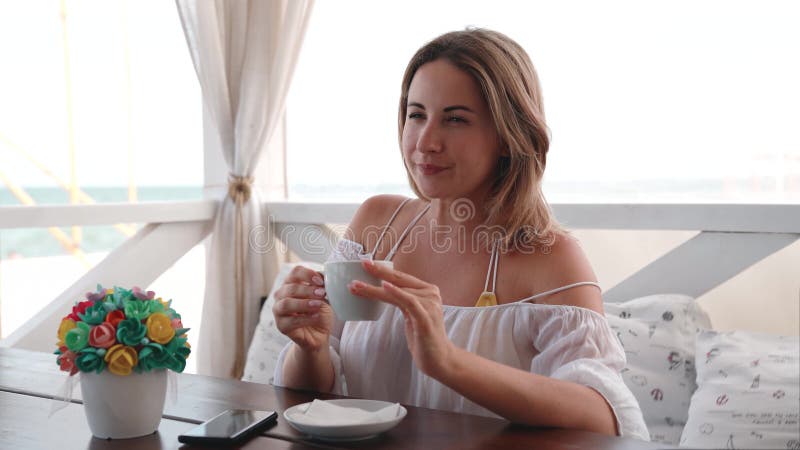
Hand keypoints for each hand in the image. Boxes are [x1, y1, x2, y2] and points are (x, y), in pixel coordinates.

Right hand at [273, 265, 334, 352]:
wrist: (319, 333)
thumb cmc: (319, 311)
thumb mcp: (324, 296)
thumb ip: (322, 285)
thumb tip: (324, 276)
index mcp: (292, 283)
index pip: (295, 272)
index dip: (307, 274)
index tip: (320, 281)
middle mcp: (282, 295)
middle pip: (290, 288)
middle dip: (307, 290)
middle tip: (322, 294)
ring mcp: (279, 310)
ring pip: (286, 304)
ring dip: (304, 304)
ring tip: (318, 305)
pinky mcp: (281, 326)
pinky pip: (290, 321)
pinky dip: (305, 318)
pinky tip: (316, 317)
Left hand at [349, 260, 455, 377]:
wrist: (438, 359)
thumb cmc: (422, 336)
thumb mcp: (411, 314)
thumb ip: (403, 300)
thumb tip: (383, 290)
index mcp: (427, 291)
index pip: (402, 277)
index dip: (383, 269)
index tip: (366, 263)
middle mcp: (430, 294)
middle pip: (400, 280)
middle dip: (378, 271)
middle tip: (362, 264)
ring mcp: (429, 305)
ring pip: (398, 291)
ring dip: (375, 288)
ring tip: (356, 285)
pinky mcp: (425, 318)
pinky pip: (409, 302)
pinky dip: (396, 292)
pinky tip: (384, 286)